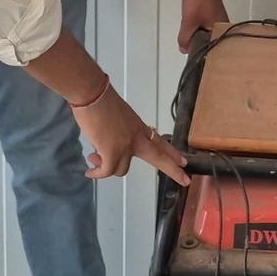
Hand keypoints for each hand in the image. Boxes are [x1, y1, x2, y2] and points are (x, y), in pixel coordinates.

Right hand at [71, 86, 188, 184]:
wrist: (93, 95)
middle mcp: (136, 138)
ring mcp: (126, 146)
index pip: (160, 142)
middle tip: (186, 180)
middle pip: (159, 157)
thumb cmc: (101, 101)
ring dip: (107, 168)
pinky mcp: (111, 153)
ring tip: (94, 160)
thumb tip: (109, 145)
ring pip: (122, 170)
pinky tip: (90, 172)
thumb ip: (121, 131)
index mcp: (139, 128)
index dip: (172, 153)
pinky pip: (107, 171)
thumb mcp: (120, 116)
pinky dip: (97, 173)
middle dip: (173, 170)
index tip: (183, 162)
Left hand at [178, 0, 228, 52]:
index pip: (214, 49)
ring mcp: (219, 19)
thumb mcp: (188, 23)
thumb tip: (184, 49)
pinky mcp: (214, 13)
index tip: (194, 53)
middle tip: (190, 40)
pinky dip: (199, 26)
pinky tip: (193, 24)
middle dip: (199, 42)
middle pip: (210, 41)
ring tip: (191, 30)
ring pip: (207, 33)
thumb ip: (185, 38)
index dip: (202, 52)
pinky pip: (206, 25)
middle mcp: (224, 25)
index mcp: (222, 30)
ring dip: (198, 33)